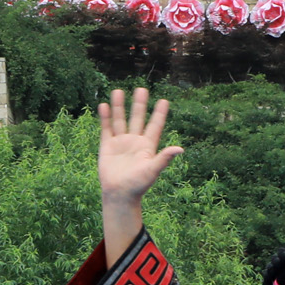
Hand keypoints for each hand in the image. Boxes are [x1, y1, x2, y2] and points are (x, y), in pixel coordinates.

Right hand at [98, 88, 183, 205]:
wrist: (119, 195)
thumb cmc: (138, 185)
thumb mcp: (152, 170)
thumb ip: (164, 158)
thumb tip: (180, 149)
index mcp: (148, 146)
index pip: (155, 126)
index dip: (159, 114)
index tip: (164, 100)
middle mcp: (135, 142)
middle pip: (137, 118)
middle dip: (139, 104)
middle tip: (141, 89)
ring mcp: (120, 143)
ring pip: (120, 120)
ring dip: (119, 107)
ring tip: (118, 90)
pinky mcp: (107, 146)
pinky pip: (106, 129)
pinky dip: (105, 118)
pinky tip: (104, 106)